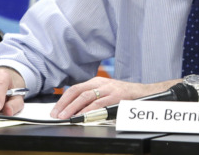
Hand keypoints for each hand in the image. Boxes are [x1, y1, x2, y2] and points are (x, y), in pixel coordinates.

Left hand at [50, 77, 176, 118]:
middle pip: (76, 91)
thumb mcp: (106, 93)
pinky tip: (82, 116)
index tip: (55, 110)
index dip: (63, 99)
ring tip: (65, 117)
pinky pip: (99, 104)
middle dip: (64, 104)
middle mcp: (100, 83)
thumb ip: (93, 99)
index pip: (74, 89)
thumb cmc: (124, 95)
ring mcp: (108, 89)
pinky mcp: (116, 96)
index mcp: (96, 81)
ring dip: (73, 108)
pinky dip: (89, 110)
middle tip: (56, 115)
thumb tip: (76, 110)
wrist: (144, 92)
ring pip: (85, 97)